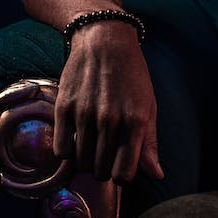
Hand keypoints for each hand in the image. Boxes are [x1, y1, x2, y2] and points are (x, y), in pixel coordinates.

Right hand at [53, 23, 161, 183]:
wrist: (106, 41)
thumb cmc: (132, 75)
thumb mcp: (149, 106)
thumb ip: (150, 143)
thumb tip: (157, 175)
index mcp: (136, 121)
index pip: (124, 173)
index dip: (122, 176)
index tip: (120, 168)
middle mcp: (110, 120)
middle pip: (101, 171)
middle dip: (104, 170)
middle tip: (105, 157)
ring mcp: (85, 114)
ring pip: (81, 163)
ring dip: (86, 162)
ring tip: (91, 148)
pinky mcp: (64, 107)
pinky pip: (61, 149)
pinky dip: (68, 152)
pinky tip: (76, 140)